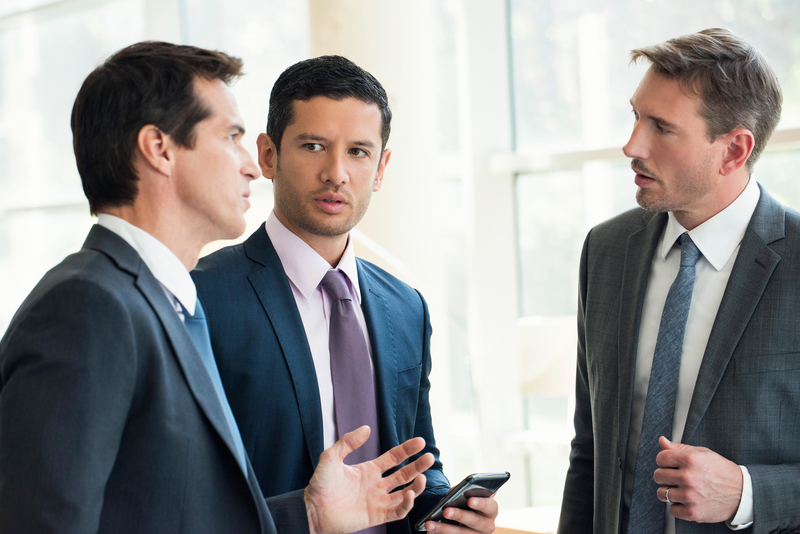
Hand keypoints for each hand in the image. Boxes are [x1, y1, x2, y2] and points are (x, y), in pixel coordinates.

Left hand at [304, 426, 434, 533]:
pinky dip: (407, 504)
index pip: (394, 458)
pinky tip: (409, 494)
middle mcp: (376, 485)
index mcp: (368, 470)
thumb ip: (348, 442)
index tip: (420, 442)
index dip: (407, 450)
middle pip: (404, 474)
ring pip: (405, 493)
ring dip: (416, 486)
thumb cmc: (319, 485)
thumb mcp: (331, 457)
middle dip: (418, 466)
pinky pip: (398, 511)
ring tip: (422, 477)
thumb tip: (366, 428)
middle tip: (429, 457)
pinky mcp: (377, 516)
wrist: (312, 510)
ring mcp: (378, 501)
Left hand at [423, 496, 498, 532]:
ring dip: (444, 529)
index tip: (469, 500)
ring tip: (430, 524)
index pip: (489, 506)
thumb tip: (450, 496)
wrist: (466, 514)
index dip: (480, 503)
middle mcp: (487, 525)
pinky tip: (430, 531)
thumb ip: (463, 492)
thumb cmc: (467, 500)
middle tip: (446, 511)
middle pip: (474, 521)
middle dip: (459, 515)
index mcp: (491, 509)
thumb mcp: (468, 494)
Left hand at [654, 437, 742, 522]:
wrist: (742, 492)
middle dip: (664, 476)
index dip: (664, 461)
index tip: (669, 464)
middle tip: (675, 478)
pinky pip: (672, 510)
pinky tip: (686, 501)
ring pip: (662, 493)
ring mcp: (690, 496)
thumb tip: (661, 441)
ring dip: (669, 492)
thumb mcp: (702, 453)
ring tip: (680, 490)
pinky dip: (677, 507)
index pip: (661, 458)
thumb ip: (679, 448)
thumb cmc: (721, 471)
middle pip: (658, 476)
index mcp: (690, 459)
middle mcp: (689, 477)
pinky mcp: (693, 512)